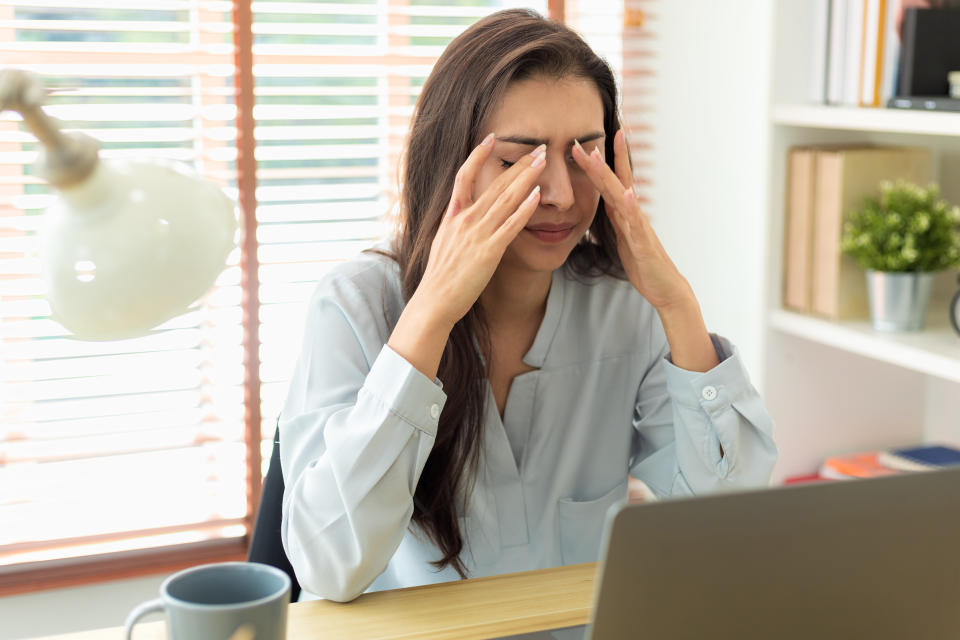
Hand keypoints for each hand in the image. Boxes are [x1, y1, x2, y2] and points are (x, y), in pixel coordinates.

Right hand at [411, 134, 545, 328]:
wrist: (434, 301)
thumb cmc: (439, 278)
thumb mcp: (442, 243)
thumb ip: (453, 227)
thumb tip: (459, 217)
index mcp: (451, 216)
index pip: (464, 176)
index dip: (478, 155)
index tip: (492, 138)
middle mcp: (464, 220)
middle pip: (494, 183)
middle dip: (518, 163)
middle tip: (538, 147)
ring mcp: (476, 234)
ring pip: (506, 198)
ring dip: (527, 178)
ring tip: (544, 161)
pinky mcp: (488, 251)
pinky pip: (510, 225)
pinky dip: (524, 208)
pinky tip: (537, 195)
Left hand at [571, 129, 692, 311]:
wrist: (664, 287)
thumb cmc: (644, 262)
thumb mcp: (623, 236)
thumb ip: (616, 217)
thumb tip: (606, 202)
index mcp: (624, 212)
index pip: (610, 182)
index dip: (597, 162)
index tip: (582, 142)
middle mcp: (632, 213)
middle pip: (614, 181)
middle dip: (600, 158)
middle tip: (584, 137)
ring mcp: (638, 226)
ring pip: (621, 195)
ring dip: (610, 173)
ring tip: (598, 154)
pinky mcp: (643, 243)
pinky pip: (636, 223)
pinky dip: (632, 207)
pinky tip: (628, 193)